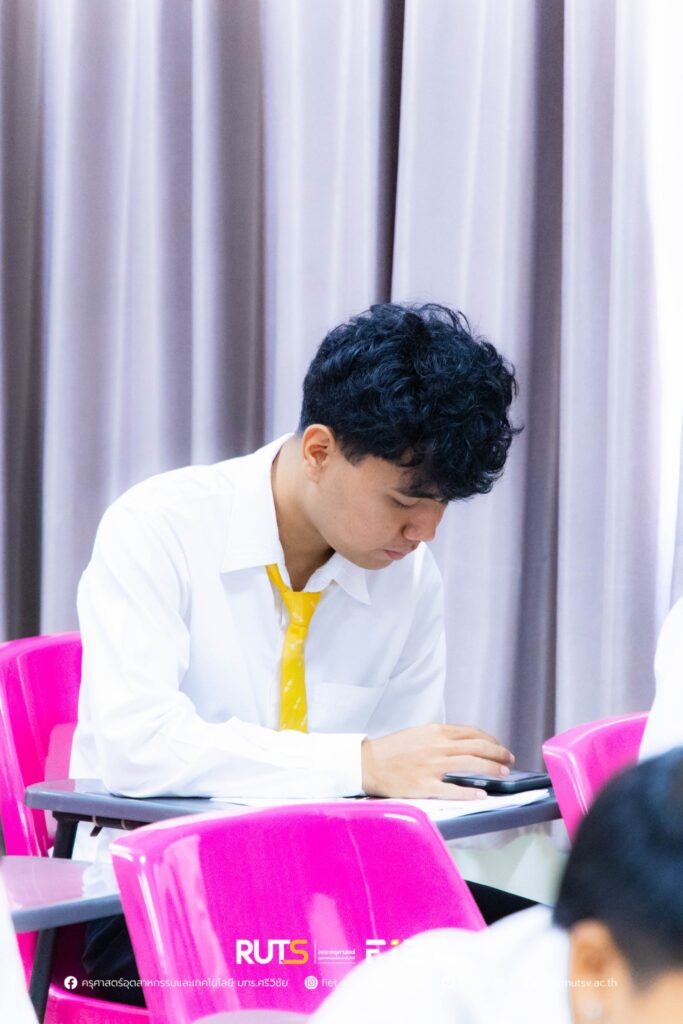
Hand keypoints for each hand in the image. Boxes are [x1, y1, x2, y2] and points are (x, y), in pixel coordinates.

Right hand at [360, 723, 514, 798]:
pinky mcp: (425, 785)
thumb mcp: (418, 734)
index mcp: (436, 731)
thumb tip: (463, 743)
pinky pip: (453, 790)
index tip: (499, 747)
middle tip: (509, 759)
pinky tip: (482, 795)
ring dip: (491, 768)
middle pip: (477, 746)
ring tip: (503, 773)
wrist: (369, 763)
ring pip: (471, 764)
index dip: (490, 740)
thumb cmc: (392, 749)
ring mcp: (432, 766)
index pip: (472, 733)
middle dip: (498, 752)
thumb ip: (440, 737)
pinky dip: (470, 793)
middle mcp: (437, 746)